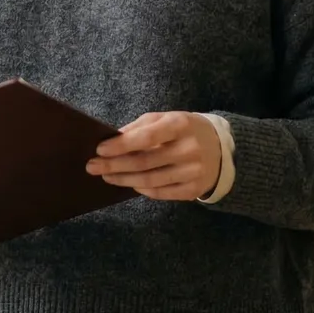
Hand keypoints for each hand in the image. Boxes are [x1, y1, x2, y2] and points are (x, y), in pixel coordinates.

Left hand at [86, 111, 221, 201]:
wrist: (221, 148)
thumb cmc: (183, 129)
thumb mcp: (165, 118)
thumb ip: (139, 127)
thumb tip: (112, 141)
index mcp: (180, 125)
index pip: (147, 137)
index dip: (121, 145)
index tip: (100, 150)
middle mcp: (189, 149)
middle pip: (145, 162)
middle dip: (115, 165)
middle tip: (92, 166)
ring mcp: (193, 172)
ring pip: (151, 181)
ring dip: (124, 180)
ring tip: (106, 176)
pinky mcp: (194, 189)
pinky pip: (162, 193)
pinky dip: (142, 189)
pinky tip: (129, 184)